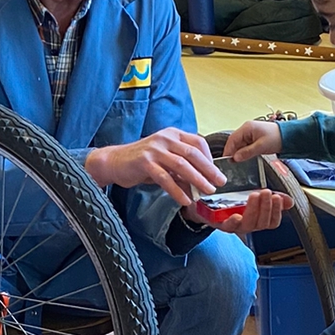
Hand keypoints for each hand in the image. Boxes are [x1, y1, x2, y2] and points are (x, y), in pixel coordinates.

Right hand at [86, 129, 219, 207]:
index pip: (198, 142)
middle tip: (219, 183)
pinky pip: (165, 178)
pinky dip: (177, 190)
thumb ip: (182, 169)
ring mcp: (154, 149)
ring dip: (197, 180)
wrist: (115, 161)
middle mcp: (165, 138)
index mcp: (173, 134)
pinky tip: (185, 200)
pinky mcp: (145, 162)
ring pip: (182, 165)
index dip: (210, 158)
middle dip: (209, 170)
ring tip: (207, 192)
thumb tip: (201, 184)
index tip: (217, 173)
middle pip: (193, 153)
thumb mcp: (165, 160)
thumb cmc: (142, 161)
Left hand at [185, 188, 287, 236]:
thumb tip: (289, 201)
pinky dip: (233, 222)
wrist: (202, 204)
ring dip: (253, 210)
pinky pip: (227, 227)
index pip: (272, 222)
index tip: (278, 197)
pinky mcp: (218, 224)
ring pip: (248, 225)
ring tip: (255, 195)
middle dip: (266, 207)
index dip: (277, 212)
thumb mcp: (251, 198)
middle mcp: (246, 226)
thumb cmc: (229, 202)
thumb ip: (270, 200)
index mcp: (256, 220)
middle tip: (266, 192)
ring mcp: (233, 226)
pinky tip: (236, 215)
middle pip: (262, 223)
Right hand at [222, 118, 281, 161]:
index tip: (226, 159)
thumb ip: (247, 152)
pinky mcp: (254, 139)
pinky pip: (245, 146)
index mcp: (247, 128)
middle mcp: (247, 129)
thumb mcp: (261, 146)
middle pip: (235, 142)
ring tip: (239, 162)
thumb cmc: (277, 137)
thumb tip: (235, 157)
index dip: (228, 149)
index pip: (232, 139)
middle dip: (233, 152)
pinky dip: (244, 152)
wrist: (289, 136)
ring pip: (240, 145)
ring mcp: (250, 134)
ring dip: (239, 153)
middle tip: (232, 163)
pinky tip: (245, 158)